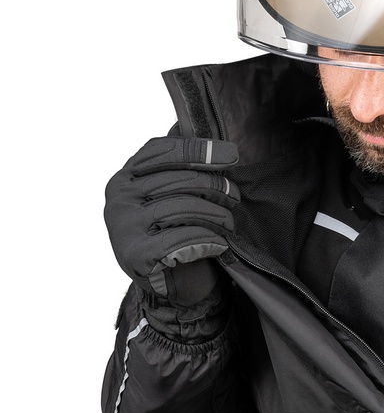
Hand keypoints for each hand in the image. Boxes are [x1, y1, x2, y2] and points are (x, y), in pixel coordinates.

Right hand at [105, 137, 239, 305]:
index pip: (161, 151)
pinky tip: (220, 244)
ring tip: (230, 223)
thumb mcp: (172, 198)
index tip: (232, 154)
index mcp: (125, 178)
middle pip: (177, 179)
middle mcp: (118, 198)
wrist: (170, 289)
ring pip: (182, 207)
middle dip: (214, 185)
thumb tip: (187, 122)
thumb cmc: (174, 237)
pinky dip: (207, 239)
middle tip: (236, 195)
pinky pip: (181, 237)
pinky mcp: (136, 254)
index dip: (198, 149)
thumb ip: (176, 166)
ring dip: (215, 214)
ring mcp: (123, 226)